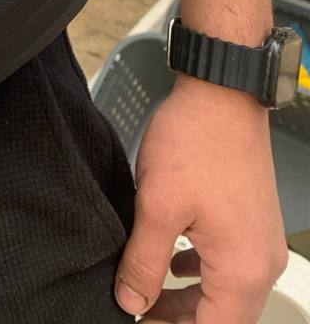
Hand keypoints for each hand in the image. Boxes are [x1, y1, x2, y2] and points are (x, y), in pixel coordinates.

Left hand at [114, 75, 287, 321]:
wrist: (222, 92)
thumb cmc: (195, 141)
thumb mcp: (157, 206)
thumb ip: (143, 262)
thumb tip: (132, 303)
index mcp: (242, 270)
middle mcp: (261, 263)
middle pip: (223, 317)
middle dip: (180, 320)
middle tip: (138, 309)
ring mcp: (260, 242)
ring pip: (225, 292)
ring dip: (188, 299)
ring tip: (146, 292)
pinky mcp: (252, 221)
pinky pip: (229, 265)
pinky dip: (200, 273)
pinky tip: (171, 260)